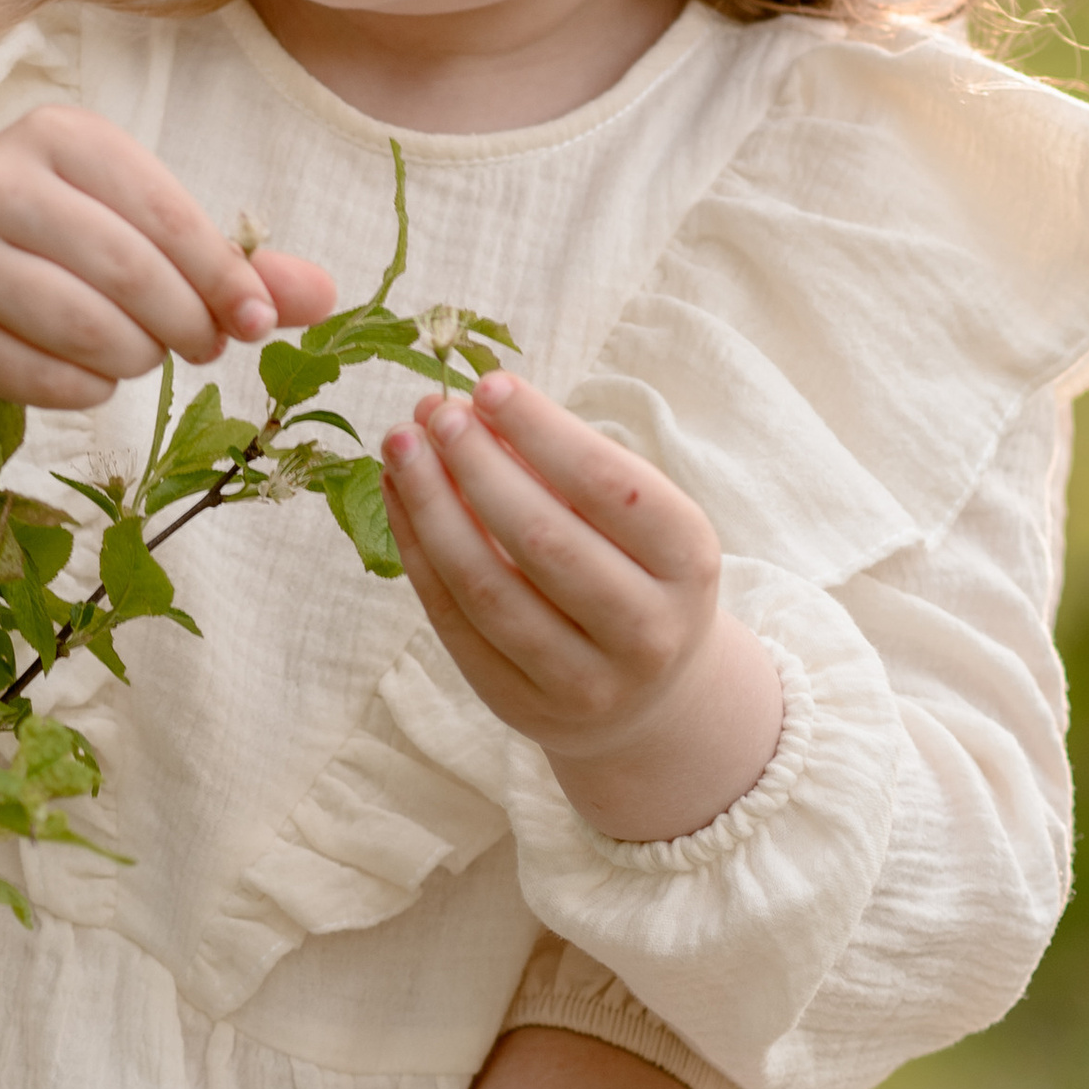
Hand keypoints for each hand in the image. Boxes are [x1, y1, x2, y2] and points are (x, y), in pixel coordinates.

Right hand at [0, 106, 333, 439]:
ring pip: (89, 329)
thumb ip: (228, 261)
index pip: (165, 212)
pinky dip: (89, 389)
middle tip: (204, 348)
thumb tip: (324, 297)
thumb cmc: (49, 250)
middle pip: (130, 273)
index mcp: (59, 135)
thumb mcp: (134, 231)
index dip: (223, 276)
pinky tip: (84, 372)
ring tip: (139, 353)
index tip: (255, 322)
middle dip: (186, 325)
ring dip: (137, 359)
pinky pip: (49, 379)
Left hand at [381, 371, 784, 842]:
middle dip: (477, 465)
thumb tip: (462, 407)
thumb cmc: (632, 569)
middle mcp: (646, 630)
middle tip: (434, 412)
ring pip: (487, 587)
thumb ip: (557, 463)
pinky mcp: (521, 704)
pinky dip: (418, 552)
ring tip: (400, 445)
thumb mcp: (630, 517)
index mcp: (689, 562)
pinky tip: (400, 496)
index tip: (488, 384)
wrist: (650, 695)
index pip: (610, 487)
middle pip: (542, 538)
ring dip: (432, 507)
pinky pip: (455, 622)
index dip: (543, 432)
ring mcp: (585, 680)